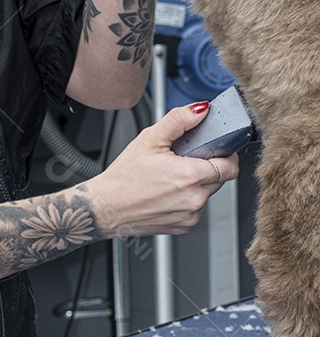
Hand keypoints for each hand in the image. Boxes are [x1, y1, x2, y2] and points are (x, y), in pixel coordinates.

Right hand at [86, 103, 239, 238]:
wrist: (105, 208)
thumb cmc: (123, 177)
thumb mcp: (149, 139)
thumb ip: (179, 121)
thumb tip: (200, 110)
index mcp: (190, 176)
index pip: (231, 166)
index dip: (225, 155)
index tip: (214, 149)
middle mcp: (195, 199)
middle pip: (220, 179)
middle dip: (208, 166)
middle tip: (184, 160)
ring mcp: (190, 216)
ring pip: (207, 194)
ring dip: (197, 184)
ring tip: (170, 177)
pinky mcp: (183, 226)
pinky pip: (195, 208)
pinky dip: (186, 199)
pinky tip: (166, 192)